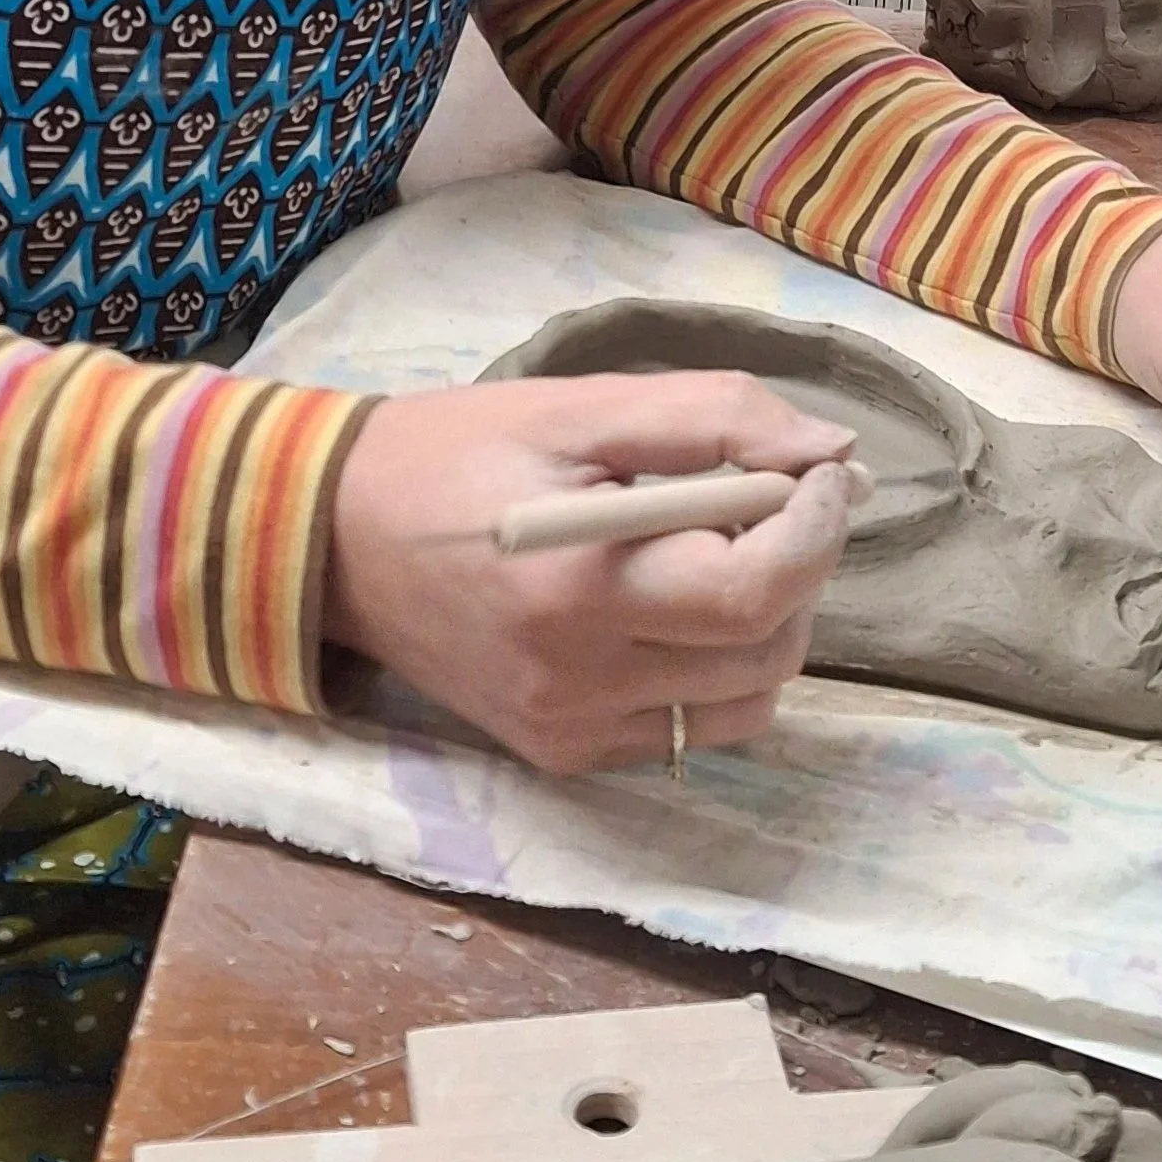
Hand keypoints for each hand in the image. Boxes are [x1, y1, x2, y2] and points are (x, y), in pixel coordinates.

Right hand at [322, 371, 859, 774]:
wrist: (332, 538)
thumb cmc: (456, 451)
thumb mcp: (578, 406)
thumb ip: (712, 418)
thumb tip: (830, 448)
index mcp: (580, 588)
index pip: (755, 590)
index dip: (817, 528)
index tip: (823, 471)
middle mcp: (578, 682)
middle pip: (766, 651)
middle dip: (800, 567)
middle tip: (769, 498)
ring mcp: (569, 731)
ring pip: (744, 701)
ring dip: (767, 622)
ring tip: (721, 551)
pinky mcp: (560, 755)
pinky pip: (688, 729)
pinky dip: (714, 670)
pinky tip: (673, 607)